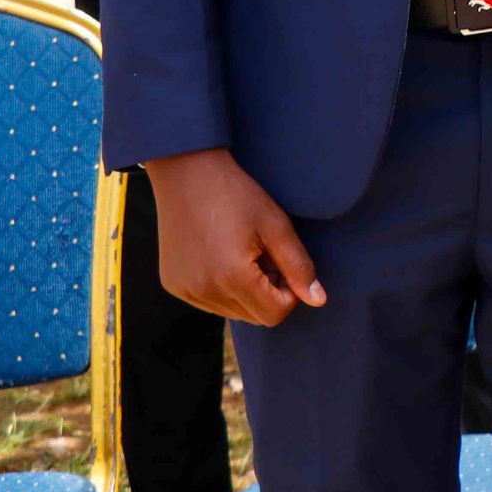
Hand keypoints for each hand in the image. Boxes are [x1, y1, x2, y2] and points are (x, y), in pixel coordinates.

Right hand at [142, 147, 326, 324]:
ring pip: (232, 312)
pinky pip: (209, 302)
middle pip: (254, 317)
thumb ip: (299, 266)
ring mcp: (185, 291)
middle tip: (267, 255)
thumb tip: (319, 300)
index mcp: (232, 278)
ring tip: (245, 253)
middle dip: (269, 293)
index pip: (274, 315)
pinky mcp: (172, 285)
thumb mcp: (277, 226)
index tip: (286, 265)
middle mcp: (204, 292)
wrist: (187, 174)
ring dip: (246, 292)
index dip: (290, 294)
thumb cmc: (238, 195)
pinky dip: (223, 288)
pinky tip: (222, 256)